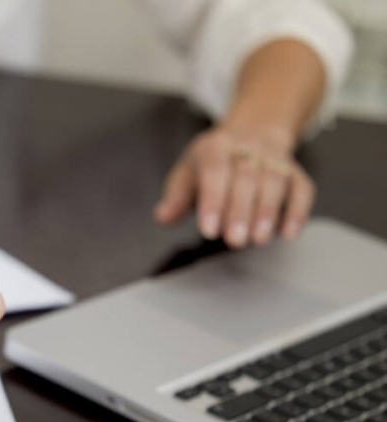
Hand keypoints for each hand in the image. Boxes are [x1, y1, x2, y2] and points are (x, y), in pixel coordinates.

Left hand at [154, 125, 314, 248]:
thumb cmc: (211, 164)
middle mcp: (247, 147)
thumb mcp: (186, 175)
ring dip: (268, 212)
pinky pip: (302, 187)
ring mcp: (273, 156)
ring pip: (275, 180)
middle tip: (235, 240)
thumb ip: (176, 198)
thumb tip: (163, 216)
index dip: (213, 201)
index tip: (209, 230)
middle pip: (247, 177)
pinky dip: (297, 211)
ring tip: (259, 239)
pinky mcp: (294, 169)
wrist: (248, 137)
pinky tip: (288, 233)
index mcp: (215, 146)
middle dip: (241, 211)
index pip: (214, 171)